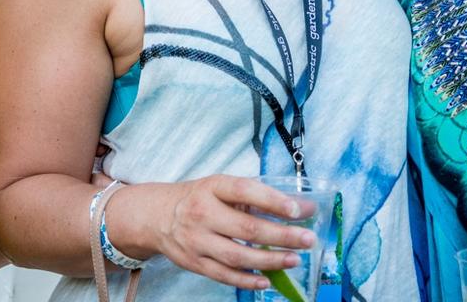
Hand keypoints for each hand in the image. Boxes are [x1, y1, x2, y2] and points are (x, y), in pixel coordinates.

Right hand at [138, 174, 316, 291]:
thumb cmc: (199, 198)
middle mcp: (203, 213)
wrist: (158, 215)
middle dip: (282, 235)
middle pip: (247, 228)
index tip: (298, 210)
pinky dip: (247, 280)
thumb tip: (299, 206)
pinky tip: (267, 280)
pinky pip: (225, 275)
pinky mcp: (195, 263)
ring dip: (270, 260)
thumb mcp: (221, 187)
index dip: (273, 200)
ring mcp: (197, 240)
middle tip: (307, 239)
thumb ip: (256, 195)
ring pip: (238, 255)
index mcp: (213, 187)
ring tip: (294, 259)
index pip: (245, 191)